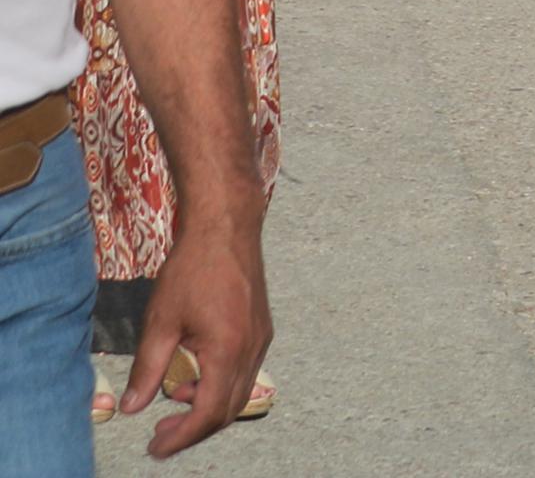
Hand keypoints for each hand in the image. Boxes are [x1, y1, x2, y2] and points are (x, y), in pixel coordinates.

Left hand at [128, 189, 270, 455]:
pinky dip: (219, 385)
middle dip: (194, 429)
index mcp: (228, 350)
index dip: (181, 438)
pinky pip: (244, 372)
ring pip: (239, 392)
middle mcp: (252, 349)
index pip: (208, 413)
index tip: (155, 448)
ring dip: (207, 407)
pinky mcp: (260, 329)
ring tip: (172, 402)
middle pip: (228, 410)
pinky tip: (193, 375)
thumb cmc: (193, 269)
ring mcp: (261, 339)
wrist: (226, 227)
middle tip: (159, 435)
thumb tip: (132, 408)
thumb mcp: (161, 322)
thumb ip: (148, 368)